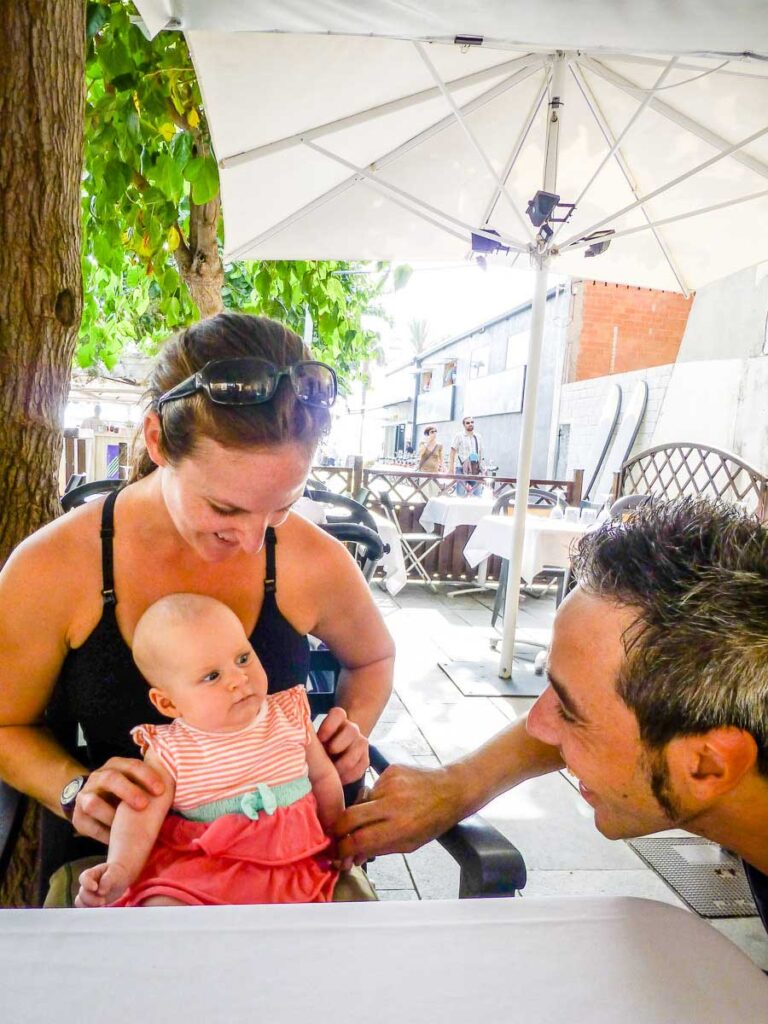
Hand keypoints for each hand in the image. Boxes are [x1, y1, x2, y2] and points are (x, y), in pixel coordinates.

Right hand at [72, 758, 165, 844]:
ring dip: (110, 815)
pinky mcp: (76, 817)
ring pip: (92, 802)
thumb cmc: (123, 792)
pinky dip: (102, 833)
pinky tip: (114, 839)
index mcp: (116, 766)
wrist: (89, 798)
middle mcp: (98, 777)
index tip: (161, 790)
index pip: (131, 765)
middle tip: (143, 805)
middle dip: (128, 791)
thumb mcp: (134, 783)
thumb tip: (173, 791)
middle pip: (110, 779)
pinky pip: (87, 825)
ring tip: (123, 827)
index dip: (146, 776)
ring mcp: (84, 796)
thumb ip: (147, 785)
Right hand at [75, 861, 130, 906]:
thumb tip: (100, 892)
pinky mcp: (91, 903)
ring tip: (102, 906)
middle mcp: (86, 885)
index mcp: (91, 874)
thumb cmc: (116, 873)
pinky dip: (92, 912)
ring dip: (90, 907)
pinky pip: (86, 909)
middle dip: (91, 899)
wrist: (120, 879)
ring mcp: (88, 894)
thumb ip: (107, 880)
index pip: (83, 878)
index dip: (87, 884)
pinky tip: (101, 911)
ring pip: (81, 903)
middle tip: (103, 901)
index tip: (95, 888)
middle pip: (82, 893)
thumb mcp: (114, 873)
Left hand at [316, 707, 368, 784]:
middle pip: (352, 730)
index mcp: (336, 720)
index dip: (330, 725)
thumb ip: (310, 741)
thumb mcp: (312, 743)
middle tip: (327, 757)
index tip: (320, 739)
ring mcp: (360, 742)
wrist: (330, 760)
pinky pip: (363, 765)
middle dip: (339, 745)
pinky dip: (350, 775)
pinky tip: (340, 779)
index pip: (338, 713)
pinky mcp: (365, 759)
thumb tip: (301, 744)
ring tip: (333, 773)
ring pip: (360, 746)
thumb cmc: (316, 750)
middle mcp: (351, 728)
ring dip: (345, 763)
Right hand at [333, 764, 462, 862]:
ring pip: (360, 801)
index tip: (337, 854)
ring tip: (379, 815)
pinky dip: (375, 797)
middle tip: (336, 836)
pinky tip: (390, 799)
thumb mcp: (409, 844)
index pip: (360, 840)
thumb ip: (379, 849)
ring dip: (362, 812)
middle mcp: (393, 804)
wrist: (451, 789)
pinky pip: (372, 788)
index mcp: (400, 827)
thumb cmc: (432, 821)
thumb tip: (353, 856)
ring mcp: (390, 784)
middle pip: (350, 817)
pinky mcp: (390, 770)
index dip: (343, 849)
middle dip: (338, 829)